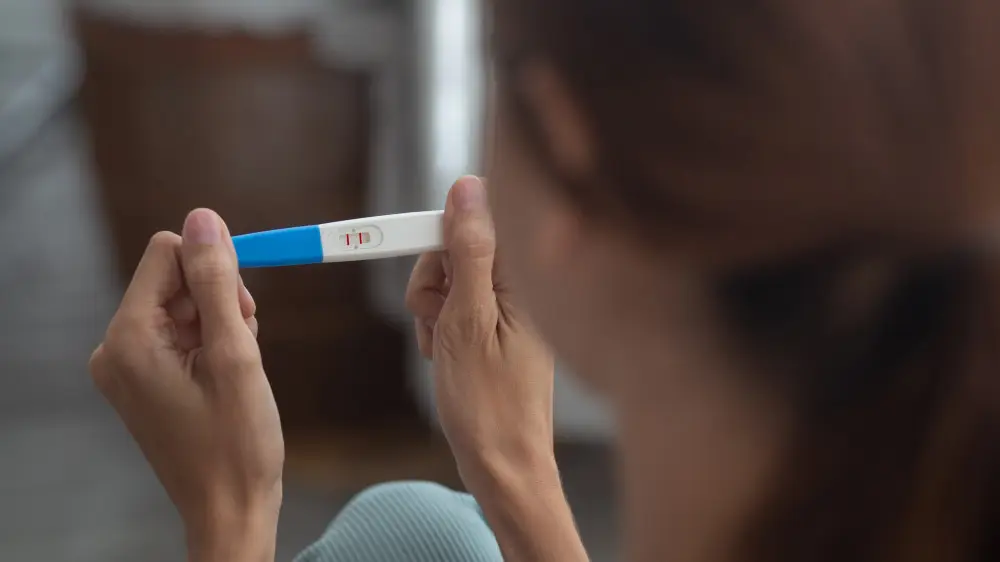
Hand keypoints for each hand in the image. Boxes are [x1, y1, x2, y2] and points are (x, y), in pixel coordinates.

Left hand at [89, 209, 282, 560]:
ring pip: (181, 305)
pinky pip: (178, 334)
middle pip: (172, 279)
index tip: (244, 304)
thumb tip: (203, 218)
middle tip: (247, 340)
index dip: (213, 265)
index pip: (165, 254)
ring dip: (219, 321)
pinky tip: (230, 371)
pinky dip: (211, 341)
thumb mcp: (235, 353)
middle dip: (218, 297)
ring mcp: (127, 367)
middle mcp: (115, 349)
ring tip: (240, 362)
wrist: (230, 508)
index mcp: (128, 340)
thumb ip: (217, 282)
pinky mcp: (144, 380)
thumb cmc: (236, 442)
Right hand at [405, 176, 556, 490]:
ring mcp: (509, 310)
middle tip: (439, 323)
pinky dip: (441, 330)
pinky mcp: (498, 329)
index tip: (416, 260)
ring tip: (444, 350)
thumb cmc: (488, 405)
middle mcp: (520, 288)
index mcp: (522, 279)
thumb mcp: (467, 320)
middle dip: (433, 284)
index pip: (476, 220)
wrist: (503, 467)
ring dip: (433, 312)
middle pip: (456, 250)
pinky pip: (457, 310)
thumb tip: (468, 187)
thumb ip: (469, 251)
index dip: (440, 238)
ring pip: (450, 282)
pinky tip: (448, 359)